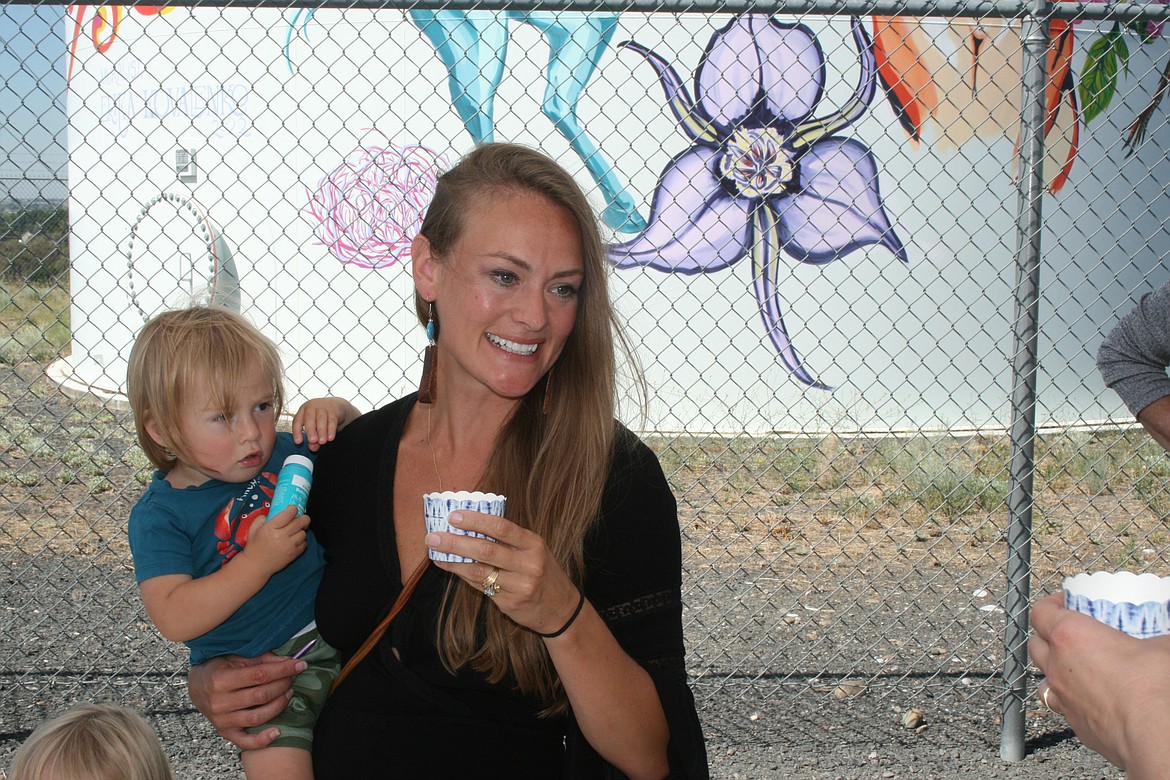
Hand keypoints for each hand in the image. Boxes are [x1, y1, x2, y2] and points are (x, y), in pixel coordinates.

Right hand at [187, 652, 303, 748]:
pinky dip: (263, 740)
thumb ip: (262, 659)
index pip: (260, 675)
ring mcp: (222, 720)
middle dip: (283, 684)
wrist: (197, 686)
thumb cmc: (219, 668)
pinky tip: (278, 731)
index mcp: (221, 679)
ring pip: (258, 717)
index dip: (283, 669)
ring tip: (288, 693)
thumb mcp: (236, 657)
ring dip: (279, 705)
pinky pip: (245, 742)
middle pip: (261, 695)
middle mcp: (220, 702)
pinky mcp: (225, 732)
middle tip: (293, 677)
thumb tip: (289, 661)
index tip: (299, 664)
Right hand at [240, 506, 308, 575]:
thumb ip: (262, 518)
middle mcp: (281, 536)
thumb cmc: (254, 546)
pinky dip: (301, 541)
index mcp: (271, 528)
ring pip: (304, 533)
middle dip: (304, 518)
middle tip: (301, 519)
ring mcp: (289, 546)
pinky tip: (295, 541)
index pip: (289, 513)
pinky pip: (304, 544)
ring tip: (295, 531)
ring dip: (301, 531)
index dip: (293, 509)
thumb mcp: (253, 529)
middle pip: (301, 522)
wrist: (256, 565)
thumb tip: (273, 512)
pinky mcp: (293, 554)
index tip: (293, 509)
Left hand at [292, 397, 359, 450]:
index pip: (297, 420)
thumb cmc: (321, 417)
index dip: (297, 431)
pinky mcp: (334, 409)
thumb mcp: (315, 426)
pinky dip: (331, 430)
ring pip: (321, 419)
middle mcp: (311, 407)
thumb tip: (313, 447)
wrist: (336, 406)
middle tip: (312, 440)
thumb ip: (313, 437)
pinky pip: (332, 420)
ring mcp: (323, 407)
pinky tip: (330, 437)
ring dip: (321, 431)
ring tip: (322, 441)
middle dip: (310, 431)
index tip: (298, 442)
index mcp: (303, 410)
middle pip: (309, 418)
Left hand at [425, 510, 581, 636]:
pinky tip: (452, 568)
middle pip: (486, 550)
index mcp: (533, 544)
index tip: (453, 516)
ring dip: (454, 562)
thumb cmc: (543, 572)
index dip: (476, 520)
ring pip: (479, 572)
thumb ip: (508, 541)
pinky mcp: (510, 604)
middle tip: (433, 537)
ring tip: (435, 553)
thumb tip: (470, 527)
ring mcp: (520, 585)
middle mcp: (528, 564)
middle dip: (456, 542)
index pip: (502, 527)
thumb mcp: (533, 551)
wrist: (561, 608)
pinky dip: (464, 576)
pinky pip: (482, 587)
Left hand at [1030, 593, 1169, 775]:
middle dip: (1048, 635)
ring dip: (1054, 669)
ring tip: (1076, 667)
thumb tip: (1162, 634)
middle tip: (1071, 633)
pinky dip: (1071, 698)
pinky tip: (1091, 697)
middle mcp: (1057, 666)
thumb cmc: (1151, 686)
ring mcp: (1062, 697)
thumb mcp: (1160, 645)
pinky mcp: (1074, 723)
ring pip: (1044, 677)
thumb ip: (1155, 634)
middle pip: (1035, 644)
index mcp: (1070, 636)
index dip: (1050, 604)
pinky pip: (1063, 706)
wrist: (1153, 734)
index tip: (1064, 602)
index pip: (1041, 612)